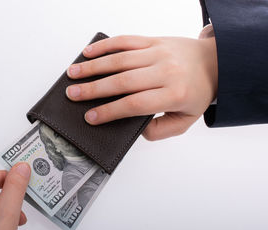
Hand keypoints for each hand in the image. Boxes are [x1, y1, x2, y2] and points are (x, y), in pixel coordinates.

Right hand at [66, 35, 217, 139]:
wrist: (215, 62)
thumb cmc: (197, 92)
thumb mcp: (186, 120)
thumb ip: (162, 130)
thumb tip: (136, 129)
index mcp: (174, 94)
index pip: (135, 104)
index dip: (110, 111)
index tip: (91, 117)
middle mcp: (165, 71)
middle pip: (122, 81)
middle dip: (93, 89)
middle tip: (73, 95)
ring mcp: (158, 53)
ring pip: (120, 59)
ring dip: (93, 67)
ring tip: (73, 74)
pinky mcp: (153, 40)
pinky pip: (126, 40)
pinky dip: (105, 46)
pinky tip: (88, 52)